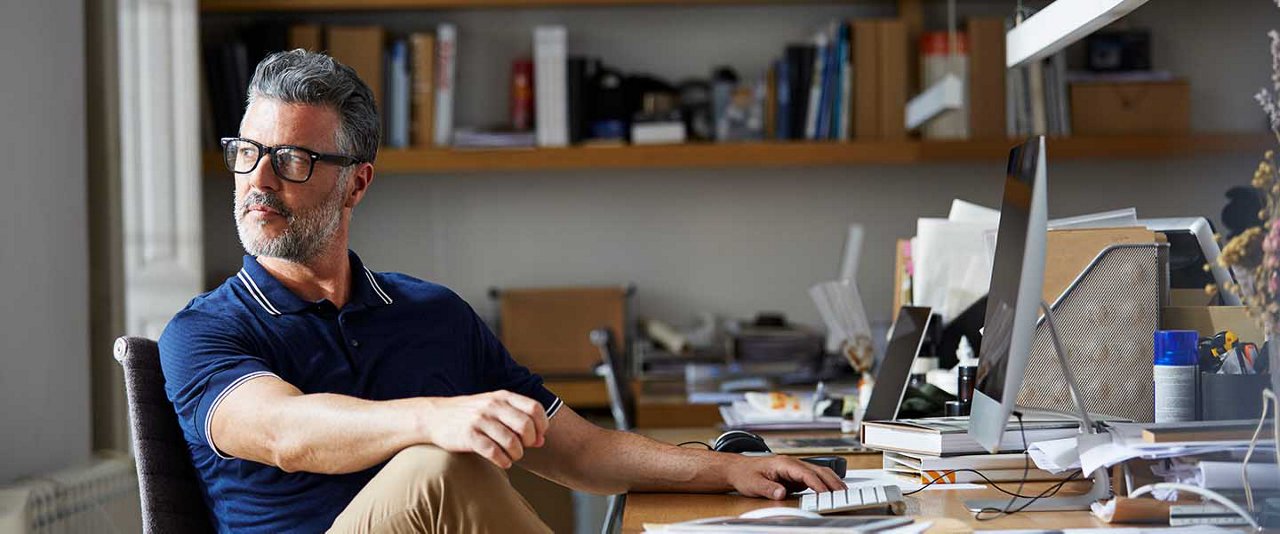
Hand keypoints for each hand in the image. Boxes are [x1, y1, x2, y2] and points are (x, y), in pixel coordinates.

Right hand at [419, 390, 547, 468]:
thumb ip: (518, 420)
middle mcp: (492, 405)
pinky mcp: (468, 436)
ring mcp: (480, 420)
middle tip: (522, 448)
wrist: (434, 417)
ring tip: (511, 457)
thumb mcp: (494, 409)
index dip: (541, 426)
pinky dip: (503, 461)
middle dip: (529, 442)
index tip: (537, 437)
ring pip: (511, 442)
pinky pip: (494, 452)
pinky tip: (503, 463)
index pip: (535, 408)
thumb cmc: (470, 415)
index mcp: (502, 396)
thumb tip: (542, 441)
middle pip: (525, 426)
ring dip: (516, 455)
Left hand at [724, 455, 846, 499]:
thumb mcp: (754, 483)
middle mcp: (792, 463)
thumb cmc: (745, 473)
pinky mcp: (795, 475)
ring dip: (831, 481)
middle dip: (831, 482)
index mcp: (783, 463)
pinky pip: (813, 477)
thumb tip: (782, 493)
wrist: (738, 469)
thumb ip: (768, 488)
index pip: (805, 473)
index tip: (826, 494)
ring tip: (843, 492)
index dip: (817, 484)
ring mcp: (794, 468)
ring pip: (818, 472)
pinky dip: (825, 483)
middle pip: (817, 470)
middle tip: (843, 494)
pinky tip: (831, 490)